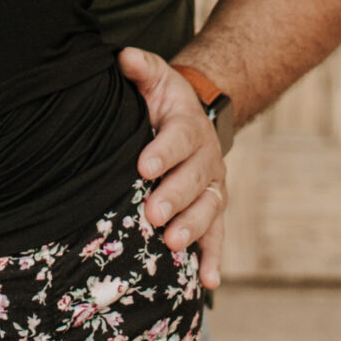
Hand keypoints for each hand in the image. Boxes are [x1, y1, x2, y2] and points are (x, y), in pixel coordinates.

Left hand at [120, 46, 227, 290]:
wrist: (194, 115)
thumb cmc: (162, 100)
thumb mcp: (154, 78)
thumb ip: (141, 68)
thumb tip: (123, 57)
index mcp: (187, 127)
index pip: (178, 138)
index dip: (162, 152)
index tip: (143, 166)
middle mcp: (206, 158)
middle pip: (194, 180)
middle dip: (174, 198)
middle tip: (153, 215)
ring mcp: (212, 187)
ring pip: (208, 209)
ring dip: (193, 229)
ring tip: (173, 245)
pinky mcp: (212, 209)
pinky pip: (216, 236)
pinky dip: (214, 258)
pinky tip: (209, 283)